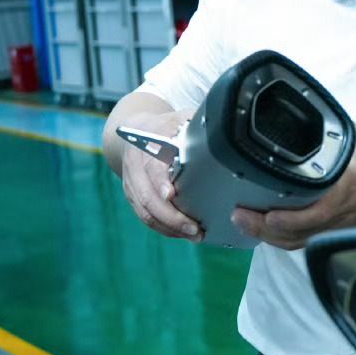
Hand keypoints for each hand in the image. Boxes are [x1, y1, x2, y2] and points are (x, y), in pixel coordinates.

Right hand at [119, 109, 202, 239]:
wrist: (135, 130)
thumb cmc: (167, 126)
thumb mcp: (180, 119)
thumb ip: (197, 127)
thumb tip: (223, 130)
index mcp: (148, 145)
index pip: (152, 166)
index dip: (160, 181)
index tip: (172, 194)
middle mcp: (136, 166)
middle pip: (147, 196)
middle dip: (171, 216)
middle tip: (195, 228)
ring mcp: (132, 183)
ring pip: (145, 211)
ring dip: (170, 227)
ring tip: (195, 236)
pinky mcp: (133, 196)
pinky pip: (146, 217)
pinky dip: (164, 228)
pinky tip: (182, 233)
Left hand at [230, 123, 355, 249]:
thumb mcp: (351, 137)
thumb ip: (325, 131)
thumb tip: (290, 114)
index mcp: (347, 184)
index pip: (321, 206)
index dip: (294, 216)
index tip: (269, 213)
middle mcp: (338, 211)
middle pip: (299, 229)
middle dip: (267, 227)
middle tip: (239, 215)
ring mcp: (331, 227)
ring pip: (297, 240)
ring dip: (267, 235)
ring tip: (241, 222)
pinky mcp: (326, 234)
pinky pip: (299, 243)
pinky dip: (277, 239)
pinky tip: (257, 230)